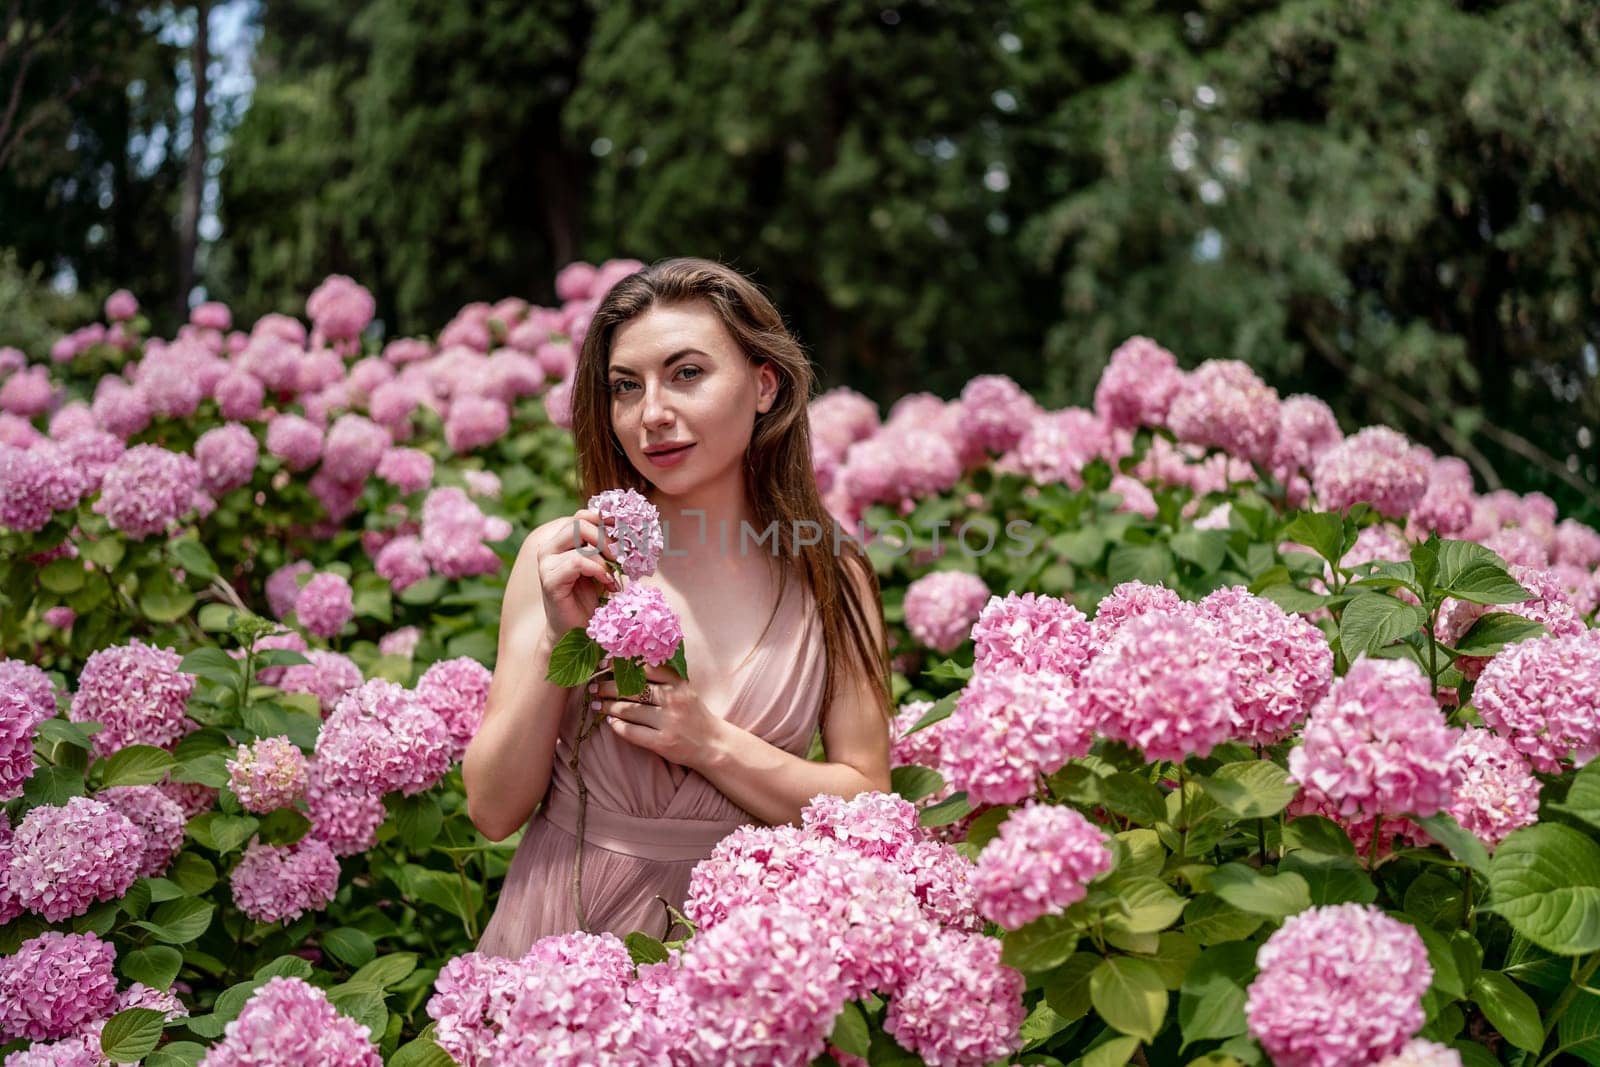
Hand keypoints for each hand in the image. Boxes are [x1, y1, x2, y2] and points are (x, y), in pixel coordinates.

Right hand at [534, 507, 623, 643]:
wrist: (577, 630)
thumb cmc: (591, 597)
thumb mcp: (603, 565)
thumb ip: (608, 546)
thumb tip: (630, 527)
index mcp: (561, 542)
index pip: (582, 516)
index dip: (605, 518)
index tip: (627, 529)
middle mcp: (550, 548)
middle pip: (579, 522)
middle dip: (606, 536)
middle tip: (621, 555)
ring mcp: (546, 563)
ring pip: (577, 536)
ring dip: (604, 553)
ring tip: (615, 572)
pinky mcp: (549, 580)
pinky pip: (578, 562)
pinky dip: (599, 569)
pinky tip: (609, 583)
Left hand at [587, 662, 723, 769]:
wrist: (713, 744)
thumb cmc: (694, 714)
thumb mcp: (685, 690)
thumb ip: (664, 677)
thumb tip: (628, 666)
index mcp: (678, 683)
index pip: (645, 668)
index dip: (621, 665)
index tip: (604, 664)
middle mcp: (673, 700)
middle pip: (632, 689)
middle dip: (608, 686)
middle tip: (594, 686)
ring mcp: (668, 722)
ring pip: (629, 710)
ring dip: (608, 706)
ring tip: (596, 704)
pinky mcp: (663, 743)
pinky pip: (632, 732)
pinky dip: (617, 726)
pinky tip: (610, 722)